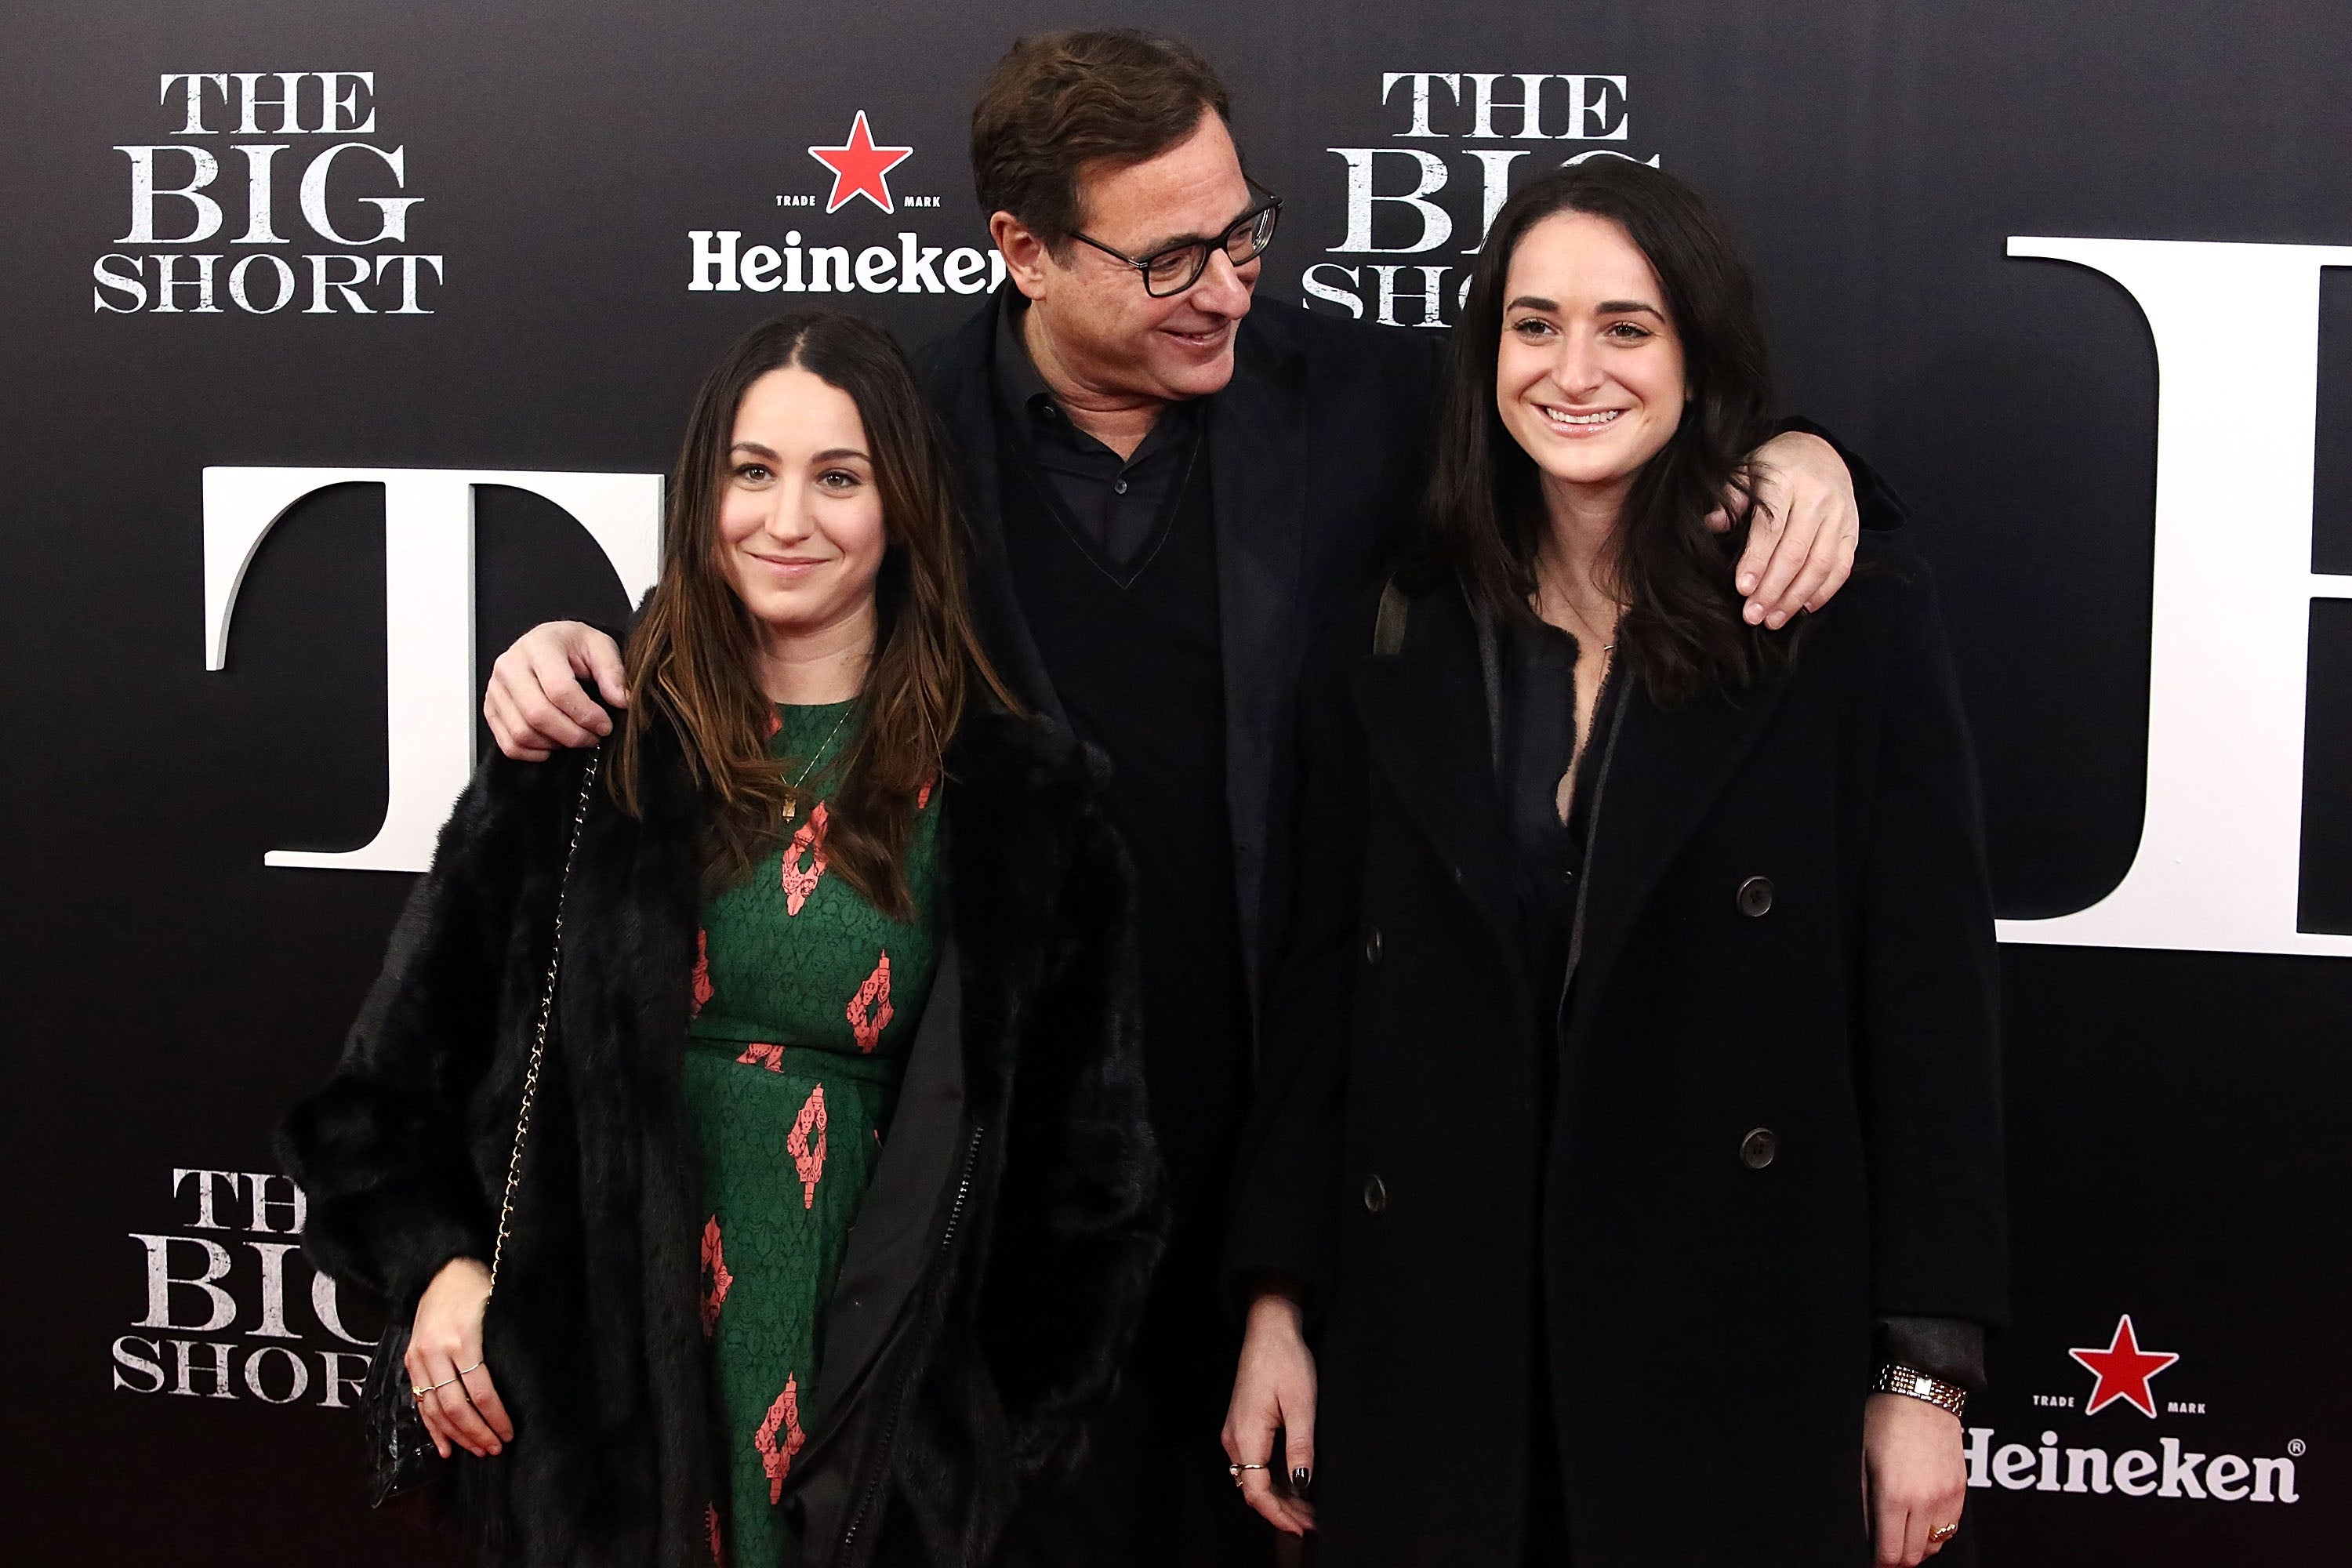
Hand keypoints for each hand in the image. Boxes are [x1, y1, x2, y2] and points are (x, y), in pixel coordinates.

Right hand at [405, 1257, 513, 1459]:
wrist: (442, 1270)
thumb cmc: (479, 1288)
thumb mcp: (498, 1310)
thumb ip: (505, 1345)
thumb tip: (527, 1384)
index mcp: (464, 1339)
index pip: (481, 1391)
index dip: (496, 1417)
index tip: (510, 1433)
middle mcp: (436, 1352)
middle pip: (456, 1406)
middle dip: (477, 1432)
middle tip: (495, 1448)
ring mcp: (419, 1359)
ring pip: (436, 1410)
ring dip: (457, 1435)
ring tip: (477, 1451)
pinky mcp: (409, 1362)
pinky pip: (420, 1403)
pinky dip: (432, 1428)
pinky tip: (445, 1448)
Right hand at [484, 620, 627, 760]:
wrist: (546, 644)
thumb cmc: (572, 646)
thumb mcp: (600, 646)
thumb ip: (613, 672)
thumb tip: (621, 701)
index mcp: (538, 646)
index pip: (559, 690)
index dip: (586, 714)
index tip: (605, 725)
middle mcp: (510, 666)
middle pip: (538, 714)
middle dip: (572, 734)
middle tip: (593, 737)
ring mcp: (495, 688)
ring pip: (522, 732)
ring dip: (554, 744)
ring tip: (574, 737)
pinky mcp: (490, 708)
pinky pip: (508, 743)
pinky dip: (533, 753)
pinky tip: (552, 745)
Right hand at [1221, 1290, 1318, 1535]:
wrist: (1268, 1331)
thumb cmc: (1286, 1362)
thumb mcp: (1302, 1404)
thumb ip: (1300, 1447)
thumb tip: (1303, 1485)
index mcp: (1246, 1435)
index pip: (1256, 1491)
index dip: (1278, 1515)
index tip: (1302, 1527)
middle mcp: (1234, 1439)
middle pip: (1253, 1489)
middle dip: (1281, 1512)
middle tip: (1312, 1523)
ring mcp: (1235, 1433)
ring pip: (1252, 1479)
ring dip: (1277, 1498)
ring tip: (1307, 1511)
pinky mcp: (1242, 1427)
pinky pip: (1253, 1465)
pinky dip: (1273, 1481)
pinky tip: (1294, 1486)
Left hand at [1707, 429, 1859, 629]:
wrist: (1819, 452)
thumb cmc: (1773, 467)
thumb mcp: (1746, 470)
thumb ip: (1731, 498)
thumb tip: (1711, 523)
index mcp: (1786, 480)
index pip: (1771, 528)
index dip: (1757, 561)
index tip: (1743, 589)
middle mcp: (1818, 497)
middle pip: (1796, 552)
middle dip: (1773, 589)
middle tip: (1754, 615)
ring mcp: (1840, 514)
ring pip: (1821, 564)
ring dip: (1796, 597)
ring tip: (1774, 619)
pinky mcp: (1853, 529)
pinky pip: (1842, 566)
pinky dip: (1824, 591)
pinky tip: (1803, 608)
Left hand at [1862, 1392, 1965, 1565]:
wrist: (1922, 1392)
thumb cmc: (1884, 1421)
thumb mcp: (1864, 1463)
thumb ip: (1869, 1505)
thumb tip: (1872, 1536)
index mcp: (1893, 1496)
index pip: (1891, 1553)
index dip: (1880, 1562)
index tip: (1874, 1560)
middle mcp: (1924, 1502)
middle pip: (1915, 1556)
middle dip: (1898, 1557)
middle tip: (1886, 1549)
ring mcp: (1947, 1497)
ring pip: (1936, 1545)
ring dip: (1919, 1546)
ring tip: (1903, 1533)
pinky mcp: (1962, 1490)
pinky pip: (1952, 1526)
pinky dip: (1937, 1529)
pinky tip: (1922, 1517)